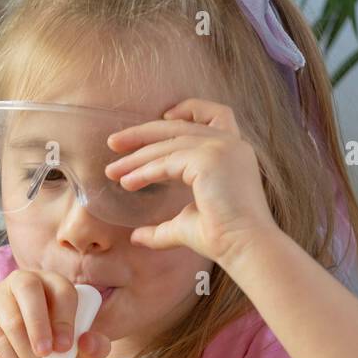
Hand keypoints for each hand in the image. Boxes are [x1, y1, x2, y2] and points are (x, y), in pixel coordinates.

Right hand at [0, 269, 111, 357]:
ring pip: (11, 319)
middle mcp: (24, 282)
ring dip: (26, 353)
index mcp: (53, 285)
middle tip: (45, 355)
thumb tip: (89, 342)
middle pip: (29, 288)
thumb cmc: (45, 354)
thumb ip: (91, 348)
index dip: (65, 317)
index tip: (65, 347)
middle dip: (39, 324)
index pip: (62, 289)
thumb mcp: (73, 354)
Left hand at [104, 97, 279, 268]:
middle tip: (113, 143)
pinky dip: (144, 171)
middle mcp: (230, 144)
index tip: (163, 116)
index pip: (213, 115)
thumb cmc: (222, 239)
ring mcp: (221, 148)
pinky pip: (167, 161)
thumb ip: (162, 227)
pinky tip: (128, 182)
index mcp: (233, 152)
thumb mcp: (186, 224)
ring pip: (168, 144)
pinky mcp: (209, 159)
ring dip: (136, 157)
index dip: (187, 110)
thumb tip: (136, 236)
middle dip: (143, 133)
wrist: (245, 247)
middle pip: (180, 126)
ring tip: (112, 171)